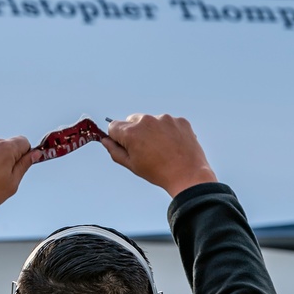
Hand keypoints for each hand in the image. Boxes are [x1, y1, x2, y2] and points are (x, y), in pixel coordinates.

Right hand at [101, 113, 215, 197]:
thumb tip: (105, 140)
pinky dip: (169, 131)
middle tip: (146, 149)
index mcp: (131, 132)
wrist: (188, 175)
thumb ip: (114, 151)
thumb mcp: (132, 165)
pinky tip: (174, 145)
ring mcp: (165, 119)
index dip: (117, 137)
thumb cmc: (158, 172)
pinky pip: (168, 122)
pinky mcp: (180, 120)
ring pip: (151, 121)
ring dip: (152, 130)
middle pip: (132, 120)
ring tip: (162, 149)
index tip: (126, 146)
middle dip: (135, 131)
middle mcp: (147, 120)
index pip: (114, 126)